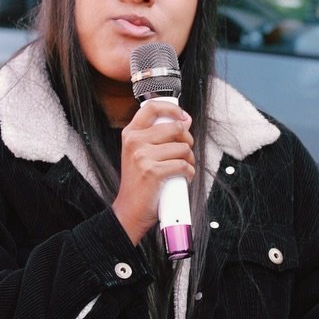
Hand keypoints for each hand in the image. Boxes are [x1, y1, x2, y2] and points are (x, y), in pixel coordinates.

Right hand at [110, 100, 194, 243]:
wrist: (129, 211)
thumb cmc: (139, 183)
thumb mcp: (140, 154)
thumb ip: (158, 136)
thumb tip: (185, 120)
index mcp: (130, 134)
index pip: (152, 107)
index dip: (172, 109)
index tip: (183, 117)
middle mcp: (134, 142)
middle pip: (175, 128)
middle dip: (188, 140)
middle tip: (185, 152)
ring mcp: (142, 157)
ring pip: (183, 148)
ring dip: (190, 160)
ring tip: (183, 168)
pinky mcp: (153, 172)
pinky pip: (184, 165)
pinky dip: (189, 173)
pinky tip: (183, 178)